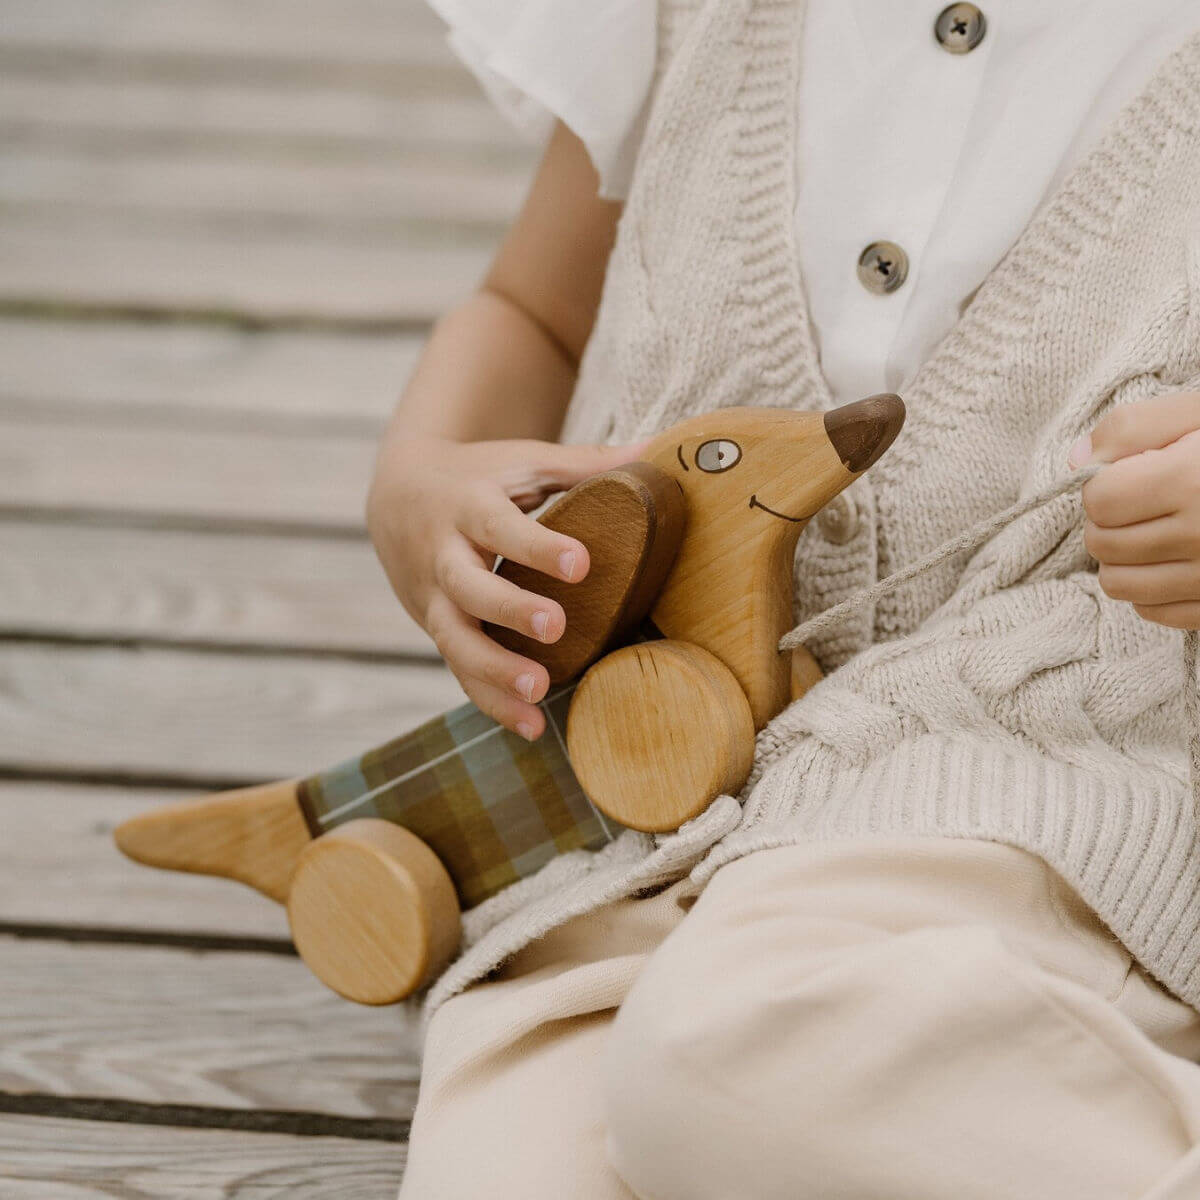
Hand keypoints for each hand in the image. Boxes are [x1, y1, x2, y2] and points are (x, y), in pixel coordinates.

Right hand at [367, 433, 647, 737]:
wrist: (397, 499)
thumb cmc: (477, 477)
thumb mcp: (521, 462)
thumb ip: (583, 463)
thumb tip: (656, 451)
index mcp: (467, 506)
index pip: (500, 526)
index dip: (536, 546)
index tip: (581, 563)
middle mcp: (444, 556)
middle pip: (468, 587)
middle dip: (508, 610)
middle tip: (555, 626)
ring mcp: (435, 600)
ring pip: (455, 640)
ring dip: (494, 672)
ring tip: (540, 692)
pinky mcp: (438, 631)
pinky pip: (459, 671)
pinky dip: (491, 702)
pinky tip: (532, 726)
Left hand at [1072, 392, 1199, 628]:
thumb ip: (1133, 426)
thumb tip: (1077, 460)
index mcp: (1193, 482)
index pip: (1098, 500)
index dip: (1104, 482)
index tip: (1131, 471)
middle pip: (1102, 543)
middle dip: (1109, 518)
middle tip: (1142, 498)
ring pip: (1118, 584)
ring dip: (1122, 556)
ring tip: (1154, 528)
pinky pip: (1153, 611)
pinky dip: (1151, 587)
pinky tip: (1174, 557)